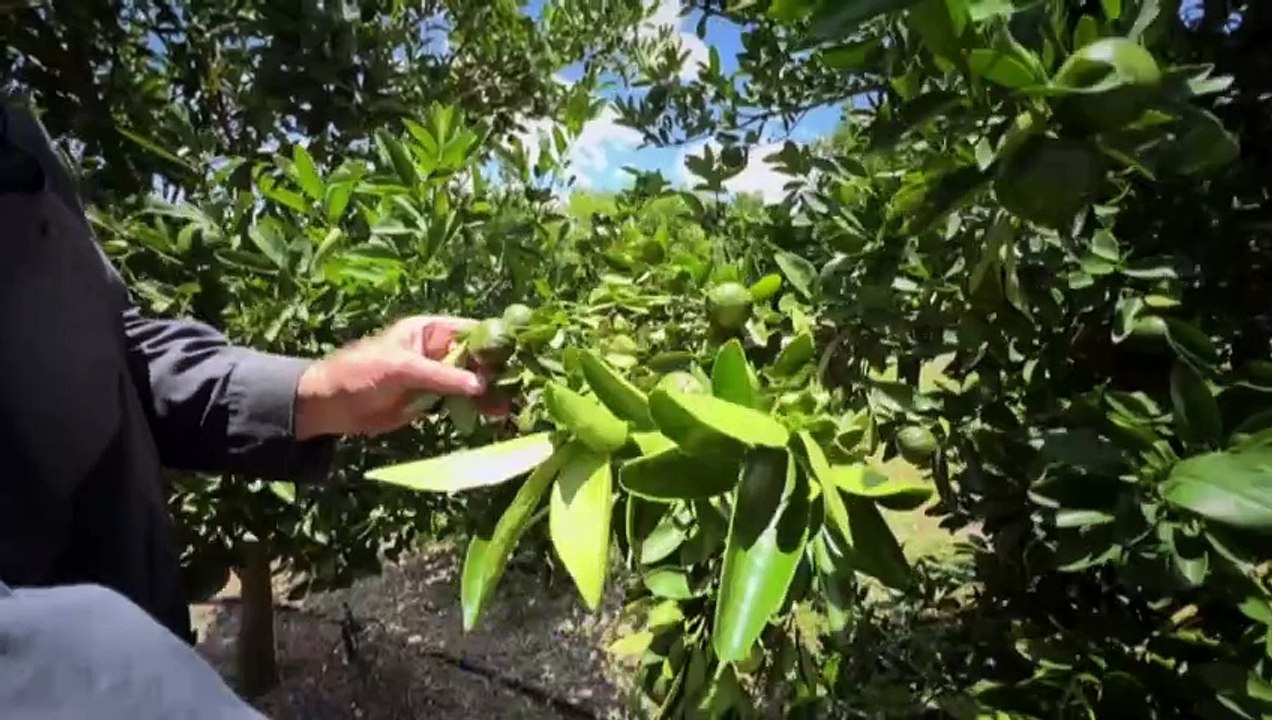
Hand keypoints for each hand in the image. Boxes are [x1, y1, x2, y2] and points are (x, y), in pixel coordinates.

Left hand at [293, 315, 507, 438]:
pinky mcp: (433, 400)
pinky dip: (478, 408)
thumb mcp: (402, 369)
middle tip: (521, 385)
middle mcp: (438, 350)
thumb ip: (441, 376)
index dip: (497, 340)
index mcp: (430, 330)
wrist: (332, 406)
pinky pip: (462, 402)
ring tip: (511, 405)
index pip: (472, 330)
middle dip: (498, 370)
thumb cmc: (361, 373)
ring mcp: (437, 376)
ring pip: (474, 381)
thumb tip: (481, 384)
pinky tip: (495, 415)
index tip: (521, 354)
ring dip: (492, 392)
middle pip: (478, 357)